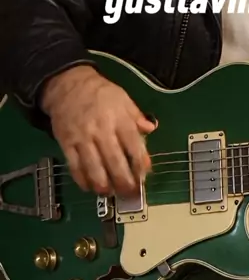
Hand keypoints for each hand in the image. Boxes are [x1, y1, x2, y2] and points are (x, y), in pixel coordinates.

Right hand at [41, 65, 155, 195]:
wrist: (68, 85)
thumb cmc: (100, 93)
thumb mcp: (123, 98)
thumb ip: (137, 116)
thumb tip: (151, 129)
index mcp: (119, 118)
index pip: (133, 144)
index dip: (140, 163)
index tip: (144, 175)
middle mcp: (101, 130)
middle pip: (115, 161)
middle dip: (124, 181)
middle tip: (130, 193)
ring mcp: (82, 139)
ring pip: (94, 168)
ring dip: (103, 185)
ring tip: (111, 194)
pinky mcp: (66, 144)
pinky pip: (74, 167)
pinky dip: (83, 180)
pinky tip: (90, 187)